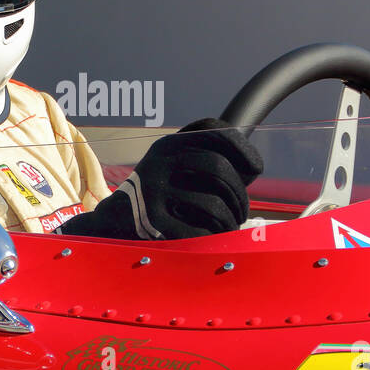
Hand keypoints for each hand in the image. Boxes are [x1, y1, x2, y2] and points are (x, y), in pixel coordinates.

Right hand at [60, 118, 262, 239]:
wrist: (112, 221)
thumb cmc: (158, 194)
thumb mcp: (173, 166)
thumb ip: (207, 161)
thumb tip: (253, 168)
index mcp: (169, 144)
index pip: (215, 131)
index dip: (243, 148)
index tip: (256, 169)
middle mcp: (160, 162)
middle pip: (219, 168)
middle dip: (240, 194)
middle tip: (243, 212)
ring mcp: (155, 191)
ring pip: (213, 203)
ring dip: (231, 220)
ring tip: (231, 226)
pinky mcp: (153, 221)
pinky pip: (199, 232)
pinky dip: (214, 237)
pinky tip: (215, 238)